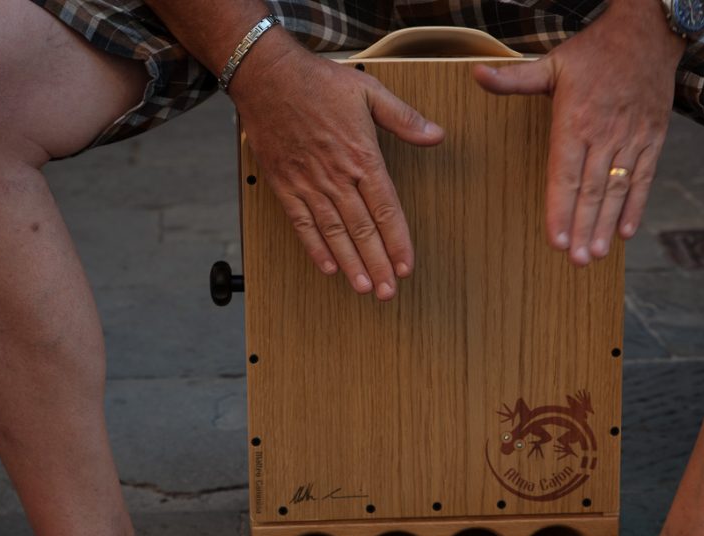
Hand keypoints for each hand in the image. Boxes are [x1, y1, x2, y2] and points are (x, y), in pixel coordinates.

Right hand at [230, 29, 444, 299]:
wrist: (266, 76)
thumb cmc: (318, 81)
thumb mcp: (369, 91)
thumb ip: (404, 119)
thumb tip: (437, 135)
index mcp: (362, 157)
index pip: (386, 210)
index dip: (398, 241)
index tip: (407, 266)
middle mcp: (336, 176)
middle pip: (362, 230)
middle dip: (378, 264)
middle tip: (388, 293)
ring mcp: (308, 183)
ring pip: (334, 233)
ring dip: (350, 264)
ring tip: (364, 288)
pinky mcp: (285, 185)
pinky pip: (301, 223)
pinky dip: (314, 248)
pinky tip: (328, 268)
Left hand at [473, 0, 684, 265]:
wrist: (648, 32)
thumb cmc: (594, 52)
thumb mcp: (552, 62)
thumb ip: (514, 78)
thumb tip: (475, 74)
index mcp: (574, 120)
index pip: (564, 173)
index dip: (560, 208)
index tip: (555, 239)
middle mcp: (604, 133)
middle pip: (591, 189)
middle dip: (582, 226)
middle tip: (575, 260)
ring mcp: (631, 137)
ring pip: (617, 188)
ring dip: (605, 223)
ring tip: (595, 254)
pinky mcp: (652, 138)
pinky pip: (644, 177)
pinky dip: (636, 206)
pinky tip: (625, 232)